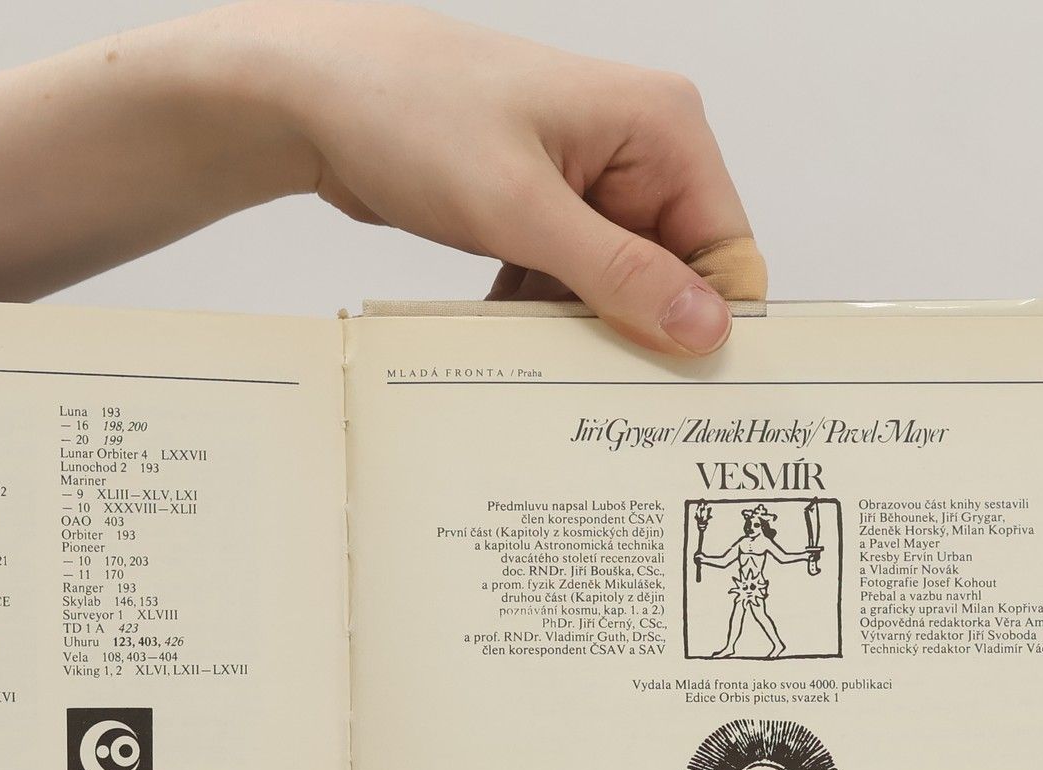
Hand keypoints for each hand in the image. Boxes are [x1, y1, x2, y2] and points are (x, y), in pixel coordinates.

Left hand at [236, 1, 763, 351]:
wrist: (316, 98)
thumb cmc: (414, 116)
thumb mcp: (521, 208)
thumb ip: (617, 273)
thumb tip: (705, 327)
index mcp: (662, 128)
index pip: (726, 249)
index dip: (706, 322)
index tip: (674, 393)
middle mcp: (638, 152)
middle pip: (673, 277)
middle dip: (638, 335)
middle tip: (599, 398)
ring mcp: (587, 184)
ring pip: (616, 290)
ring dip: (581, 334)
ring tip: (543, 371)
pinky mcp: (541, 211)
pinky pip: (566, 286)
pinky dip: (541, 318)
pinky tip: (508, 340)